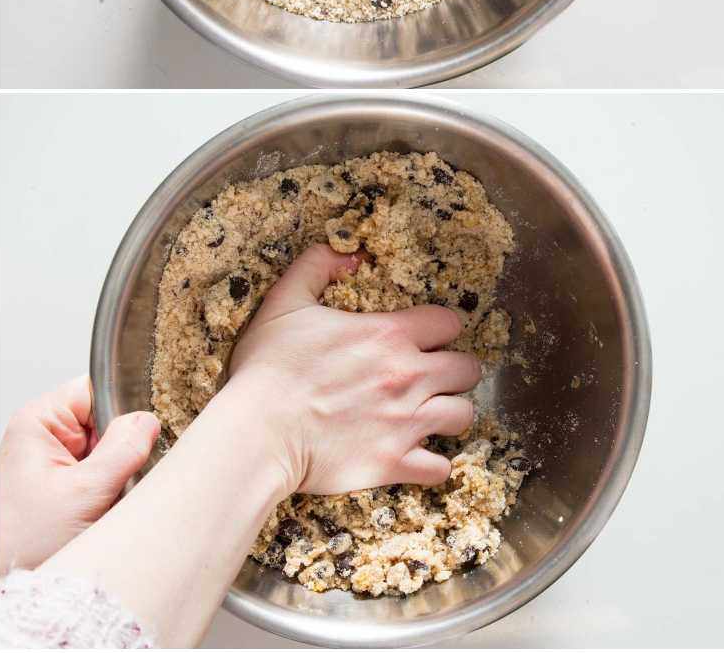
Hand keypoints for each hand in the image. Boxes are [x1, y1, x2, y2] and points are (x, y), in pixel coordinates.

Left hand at [0, 376, 158, 574]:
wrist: (6, 579)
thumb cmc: (23, 541)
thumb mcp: (84, 491)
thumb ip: (124, 448)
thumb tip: (150, 419)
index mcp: (40, 421)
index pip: (100, 387)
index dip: (126, 405)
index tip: (144, 430)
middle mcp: (48, 435)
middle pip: (111, 417)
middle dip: (128, 444)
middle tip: (127, 473)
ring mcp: (60, 460)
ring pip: (114, 446)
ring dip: (125, 470)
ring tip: (115, 494)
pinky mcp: (70, 482)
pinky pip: (110, 470)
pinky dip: (119, 486)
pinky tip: (112, 503)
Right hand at [226, 244, 482, 495]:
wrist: (255, 434)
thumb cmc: (267, 369)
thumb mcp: (285, 302)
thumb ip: (318, 266)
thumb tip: (351, 254)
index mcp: (390, 335)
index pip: (450, 323)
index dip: (441, 330)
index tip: (427, 340)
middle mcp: (409, 376)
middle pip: (468, 369)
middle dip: (455, 372)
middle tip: (434, 379)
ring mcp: (406, 422)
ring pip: (463, 415)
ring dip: (450, 414)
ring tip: (432, 416)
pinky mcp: (395, 463)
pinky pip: (440, 468)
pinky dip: (433, 464)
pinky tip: (418, 457)